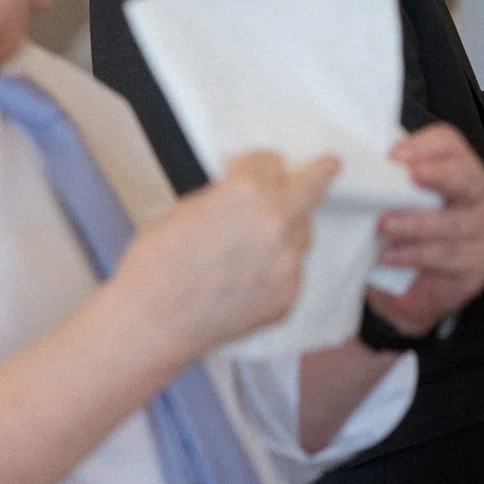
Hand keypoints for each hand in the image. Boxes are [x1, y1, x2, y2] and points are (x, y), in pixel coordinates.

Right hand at [116, 151, 338, 358]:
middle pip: (310, 188)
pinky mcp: (288, 296)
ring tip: (252, 246)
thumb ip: (226, 197)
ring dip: (286, 231)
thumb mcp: (187, 208)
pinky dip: (276, 269)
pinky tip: (246, 279)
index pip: (271, 162)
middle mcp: (277, 222)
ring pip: (301, 234)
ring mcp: (287, 263)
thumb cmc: (157, 264)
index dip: (257, 167)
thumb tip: (242, 198)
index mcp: (248, 191)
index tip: (256, 169)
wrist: (152, 321)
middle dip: (320, 174)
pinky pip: (291, 271)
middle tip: (330, 165)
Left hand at [368, 124, 483, 337]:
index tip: (394, 157)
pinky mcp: (477, 268)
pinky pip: (446, 260)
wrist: (416, 286)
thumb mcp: (401, 200)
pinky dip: (414, 257)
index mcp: (464, 169)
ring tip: (382, 227)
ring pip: (452, 223)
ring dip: (413, 225)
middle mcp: (482, 197)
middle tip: (402, 181)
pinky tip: (391, 256)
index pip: (450, 144)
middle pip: (464, 178)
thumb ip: (390, 181)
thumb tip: (345, 164)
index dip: (423, 146)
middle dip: (433, 177)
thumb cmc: (408, 232)